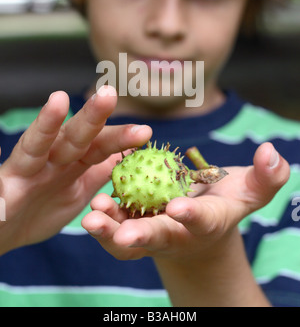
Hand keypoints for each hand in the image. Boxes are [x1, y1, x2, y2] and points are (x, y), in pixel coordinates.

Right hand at [0, 86, 151, 254]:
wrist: (6, 233)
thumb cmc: (41, 209)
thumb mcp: (77, 193)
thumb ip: (97, 173)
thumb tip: (125, 155)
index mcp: (70, 162)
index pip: (97, 145)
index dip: (119, 138)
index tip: (144, 132)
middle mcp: (48, 160)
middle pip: (72, 136)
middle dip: (92, 116)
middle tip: (109, 95)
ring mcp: (23, 170)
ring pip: (36, 144)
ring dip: (47, 123)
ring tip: (58, 100)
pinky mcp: (1, 185)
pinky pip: (1, 174)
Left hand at [82, 142, 289, 261]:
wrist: (198, 222)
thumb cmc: (225, 202)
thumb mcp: (249, 192)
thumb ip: (266, 177)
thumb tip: (272, 153)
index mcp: (206, 224)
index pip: (201, 221)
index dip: (192, 216)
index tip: (179, 209)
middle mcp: (176, 233)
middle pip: (158, 238)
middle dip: (140, 238)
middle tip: (122, 236)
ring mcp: (151, 231)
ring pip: (126, 240)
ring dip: (108, 230)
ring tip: (93, 215)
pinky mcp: (131, 223)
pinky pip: (114, 223)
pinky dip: (103, 217)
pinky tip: (92, 202)